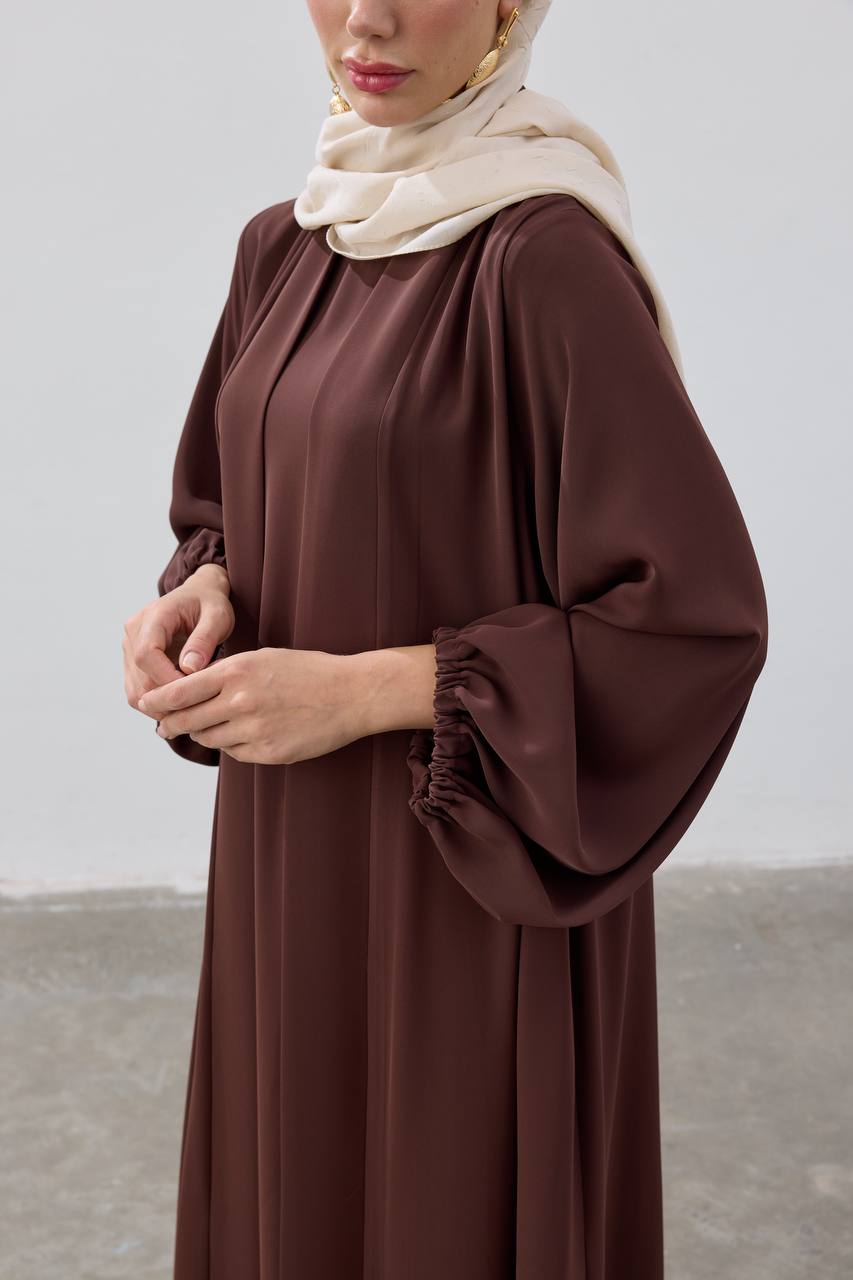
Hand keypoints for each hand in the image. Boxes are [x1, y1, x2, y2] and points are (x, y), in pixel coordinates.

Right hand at [123, 563, 233, 711]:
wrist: (199, 596)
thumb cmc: (210, 604)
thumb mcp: (217, 616)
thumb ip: (204, 640)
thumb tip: (189, 668)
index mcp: (152, 617)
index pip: (145, 655)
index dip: (167, 678)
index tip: (195, 688)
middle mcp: (133, 632)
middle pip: (139, 679)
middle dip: (169, 698)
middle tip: (200, 701)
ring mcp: (129, 648)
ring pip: (135, 692)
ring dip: (163, 705)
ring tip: (193, 703)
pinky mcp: (132, 663)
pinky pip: (138, 693)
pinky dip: (159, 704)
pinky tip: (183, 702)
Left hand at [136, 646, 368, 765]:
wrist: (350, 694)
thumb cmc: (307, 671)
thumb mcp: (262, 658)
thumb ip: (225, 673)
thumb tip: (188, 689)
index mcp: (236, 671)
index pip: (178, 692)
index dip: (155, 701)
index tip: (145, 704)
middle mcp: (240, 702)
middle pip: (186, 721)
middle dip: (169, 724)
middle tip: (162, 725)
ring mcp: (254, 730)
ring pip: (208, 739)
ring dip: (202, 734)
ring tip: (205, 727)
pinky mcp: (268, 752)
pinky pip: (235, 753)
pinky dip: (231, 744)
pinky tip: (242, 734)